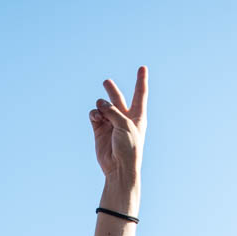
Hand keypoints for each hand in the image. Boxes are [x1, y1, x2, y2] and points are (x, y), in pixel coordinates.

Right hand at [89, 66, 147, 182]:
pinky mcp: (99, 129)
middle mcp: (124, 118)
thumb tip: (99, 103)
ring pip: (103, 106)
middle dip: (112, 90)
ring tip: (101, 114)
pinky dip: (94, 113)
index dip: (141, 80)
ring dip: (101, 106)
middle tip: (107, 82)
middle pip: (118, 98)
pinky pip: (94, 114)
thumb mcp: (125, 125)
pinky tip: (96, 117)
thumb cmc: (129, 147)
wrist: (119, 167)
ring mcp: (110, 123)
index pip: (140, 94)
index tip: (142, 68)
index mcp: (137, 115)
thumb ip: (113, 111)